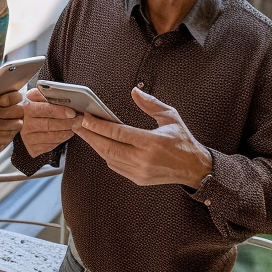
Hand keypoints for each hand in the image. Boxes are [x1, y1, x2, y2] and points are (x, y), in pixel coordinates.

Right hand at [17, 87, 80, 158]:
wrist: (22, 124)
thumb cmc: (33, 109)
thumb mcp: (36, 98)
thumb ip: (43, 94)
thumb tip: (51, 89)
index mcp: (26, 109)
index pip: (45, 110)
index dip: (60, 111)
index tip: (72, 112)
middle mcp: (25, 125)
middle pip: (49, 124)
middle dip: (67, 122)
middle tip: (78, 120)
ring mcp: (28, 138)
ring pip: (51, 136)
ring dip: (66, 132)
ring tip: (74, 126)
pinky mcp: (32, 149)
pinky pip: (50, 145)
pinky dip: (61, 140)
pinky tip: (66, 134)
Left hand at [75, 87, 212, 187]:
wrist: (194, 168)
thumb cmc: (182, 140)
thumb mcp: (171, 116)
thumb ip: (150, 103)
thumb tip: (134, 91)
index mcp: (151, 142)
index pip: (118, 133)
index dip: (99, 125)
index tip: (86, 117)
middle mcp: (143, 159)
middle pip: (108, 147)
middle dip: (89, 135)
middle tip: (76, 124)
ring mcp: (139, 172)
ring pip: (109, 158)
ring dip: (95, 145)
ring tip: (84, 133)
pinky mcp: (137, 179)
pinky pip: (115, 166)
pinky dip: (105, 155)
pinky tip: (100, 145)